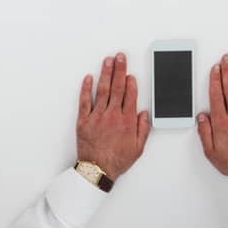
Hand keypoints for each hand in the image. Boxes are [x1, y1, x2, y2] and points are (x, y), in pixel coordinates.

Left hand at [75, 53, 149, 178]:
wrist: (97, 169)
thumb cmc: (116, 160)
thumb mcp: (138, 148)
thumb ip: (143, 129)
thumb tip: (144, 114)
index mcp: (127, 121)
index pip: (130, 96)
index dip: (131, 83)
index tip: (130, 74)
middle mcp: (112, 115)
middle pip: (117, 87)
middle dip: (119, 70)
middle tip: (120, 57)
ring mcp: (97, 116)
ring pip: (103, 90)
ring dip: (105, 73)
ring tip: (107, 61)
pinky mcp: (84, 120)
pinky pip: (85, 100)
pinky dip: (86, 88)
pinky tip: (89, 78)